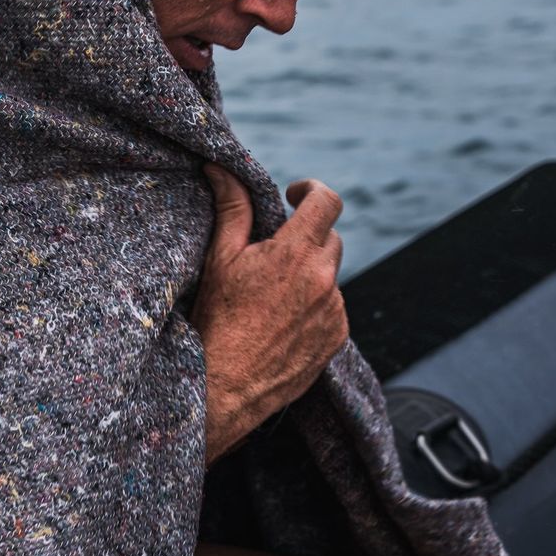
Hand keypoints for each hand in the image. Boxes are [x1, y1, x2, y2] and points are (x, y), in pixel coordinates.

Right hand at [191, 164, 348, 464]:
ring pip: (330, 274)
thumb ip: (232, 207)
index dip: (312, 190)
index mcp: (295, 253)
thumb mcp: (220, 258)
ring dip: (309, 273)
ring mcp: (335, 311)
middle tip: (274, 251)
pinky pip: (333, 307)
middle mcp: (324, 279)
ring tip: (272, 294)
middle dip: (306, 236)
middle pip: (330, 237)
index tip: (293, 196)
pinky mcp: (337, 337)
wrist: (226, 386)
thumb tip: (222, 168)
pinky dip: (314, 304)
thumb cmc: (218, 319)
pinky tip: (282, 319)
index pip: (327, 201)